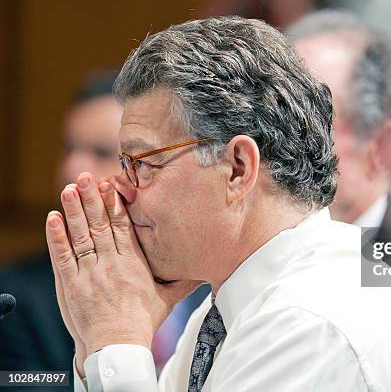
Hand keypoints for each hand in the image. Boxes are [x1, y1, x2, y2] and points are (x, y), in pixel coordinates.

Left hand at [46, 172, 200, 371]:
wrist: (118, 345)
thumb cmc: (143, 322)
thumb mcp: (167, 299)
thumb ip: (183, 281)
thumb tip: (205, 271)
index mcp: (133, 263)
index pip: (123, 226)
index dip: (115, 204)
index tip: (111, 184)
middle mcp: (111, 263)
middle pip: (101, 224)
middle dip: (93, 198)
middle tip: (86, 176)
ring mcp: (90, 273)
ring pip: (81, 235)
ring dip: (74, 211)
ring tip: (69, 188)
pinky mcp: (72, 285)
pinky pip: (63, 256)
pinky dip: (57, 237)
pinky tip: (53, 218)